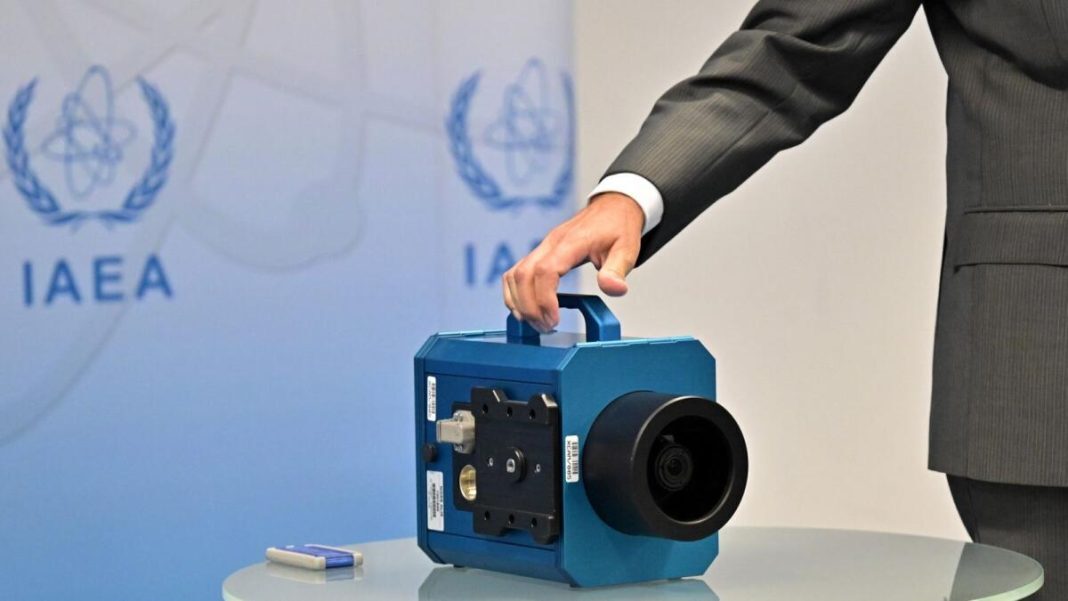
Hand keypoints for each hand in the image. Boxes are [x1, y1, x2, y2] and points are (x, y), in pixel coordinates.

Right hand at [503, 192, 643, 331]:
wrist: (613, 207)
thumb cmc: (618, 228)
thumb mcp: (627, 249)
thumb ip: (617, 270)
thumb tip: (614, 289)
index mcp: (570, 243)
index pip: (545, 271)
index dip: (544, 299)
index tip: (554, 320)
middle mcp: (550, 244)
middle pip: (522, 276)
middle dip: (529, 307)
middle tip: (546, 327)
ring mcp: (542, 247)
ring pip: (514, 275)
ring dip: (519, 302)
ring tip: (536, 323)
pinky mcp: (539, 253)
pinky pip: (515, 273)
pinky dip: (515, 294)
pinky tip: (527, 309)